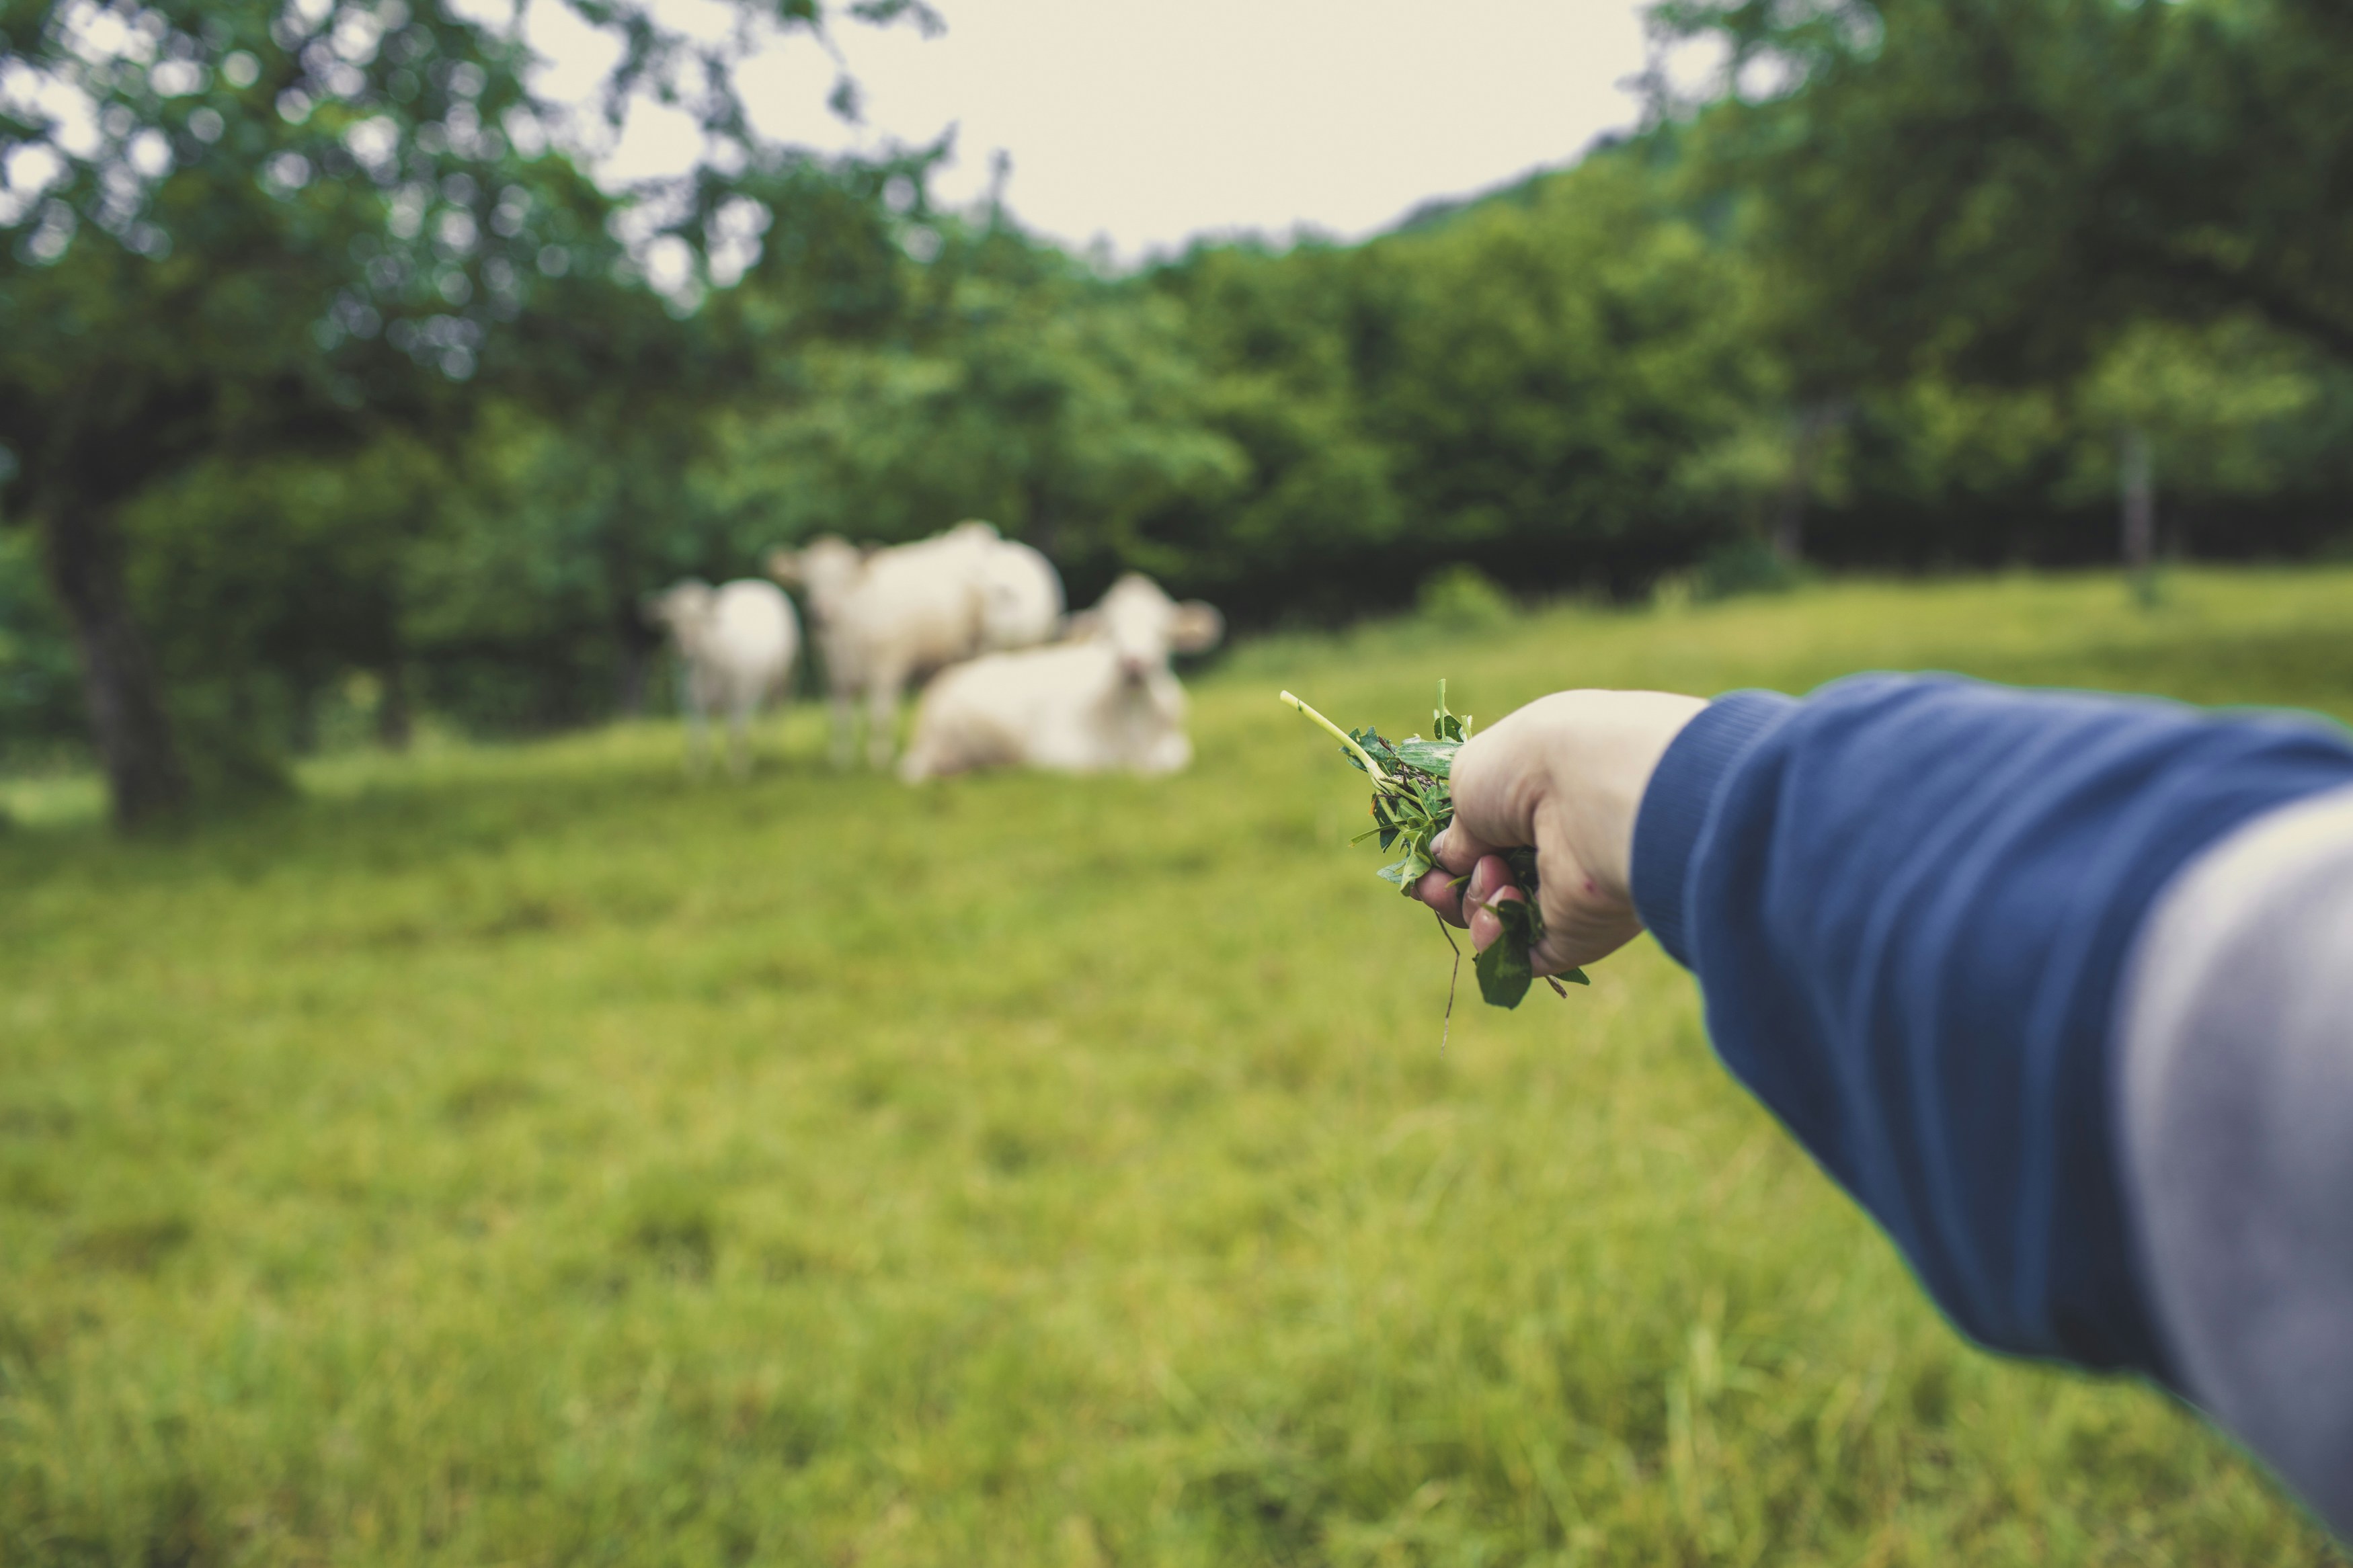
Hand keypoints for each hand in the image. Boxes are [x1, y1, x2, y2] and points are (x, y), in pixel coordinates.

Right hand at [1413, 690, 1706, 974]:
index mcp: (1537, 796)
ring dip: (1477, 900)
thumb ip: (1457, 828)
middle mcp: (1556, 843)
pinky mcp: (1577, 933)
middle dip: (1451, 888)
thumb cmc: (1530, 768)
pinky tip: (1500, 911)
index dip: (1449, 855)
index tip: (1427, 864)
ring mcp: (1568, 891)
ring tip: (1496, 876)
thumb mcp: (1469, 780)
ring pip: (1496, 918)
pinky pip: (1520, 954)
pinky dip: (1495, 939)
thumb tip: (1450, 857)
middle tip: (1435, 887)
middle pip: (1485, 883)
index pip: (1484, 838)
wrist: (1593, 794)